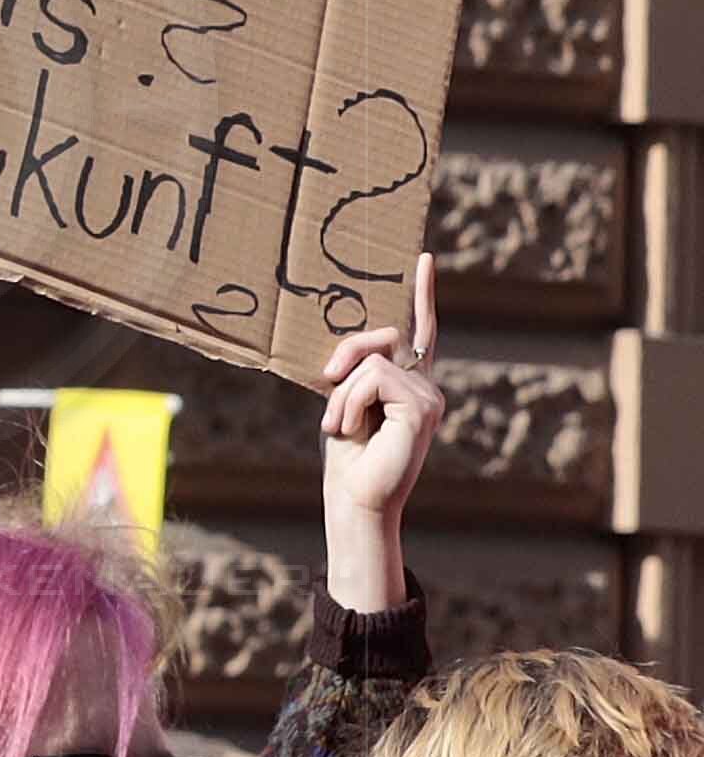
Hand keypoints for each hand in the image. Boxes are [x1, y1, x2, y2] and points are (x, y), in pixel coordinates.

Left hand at [318, 258, 441, 617]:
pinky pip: (374, 378)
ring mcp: (430, 396)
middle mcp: (426, 385)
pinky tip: (349, 428)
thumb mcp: (343, 403)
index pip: (420, 331)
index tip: (421, 257)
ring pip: (373, 362)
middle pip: (384, 336)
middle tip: (326, 380)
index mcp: (407, 382)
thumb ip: (353, 373)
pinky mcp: (424, 407)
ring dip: (341, 394)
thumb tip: (348, 356)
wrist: (354, 498)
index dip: (422, 294)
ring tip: (340, 425)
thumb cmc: (346, 457)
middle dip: (345, 354)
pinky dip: (350, 401)